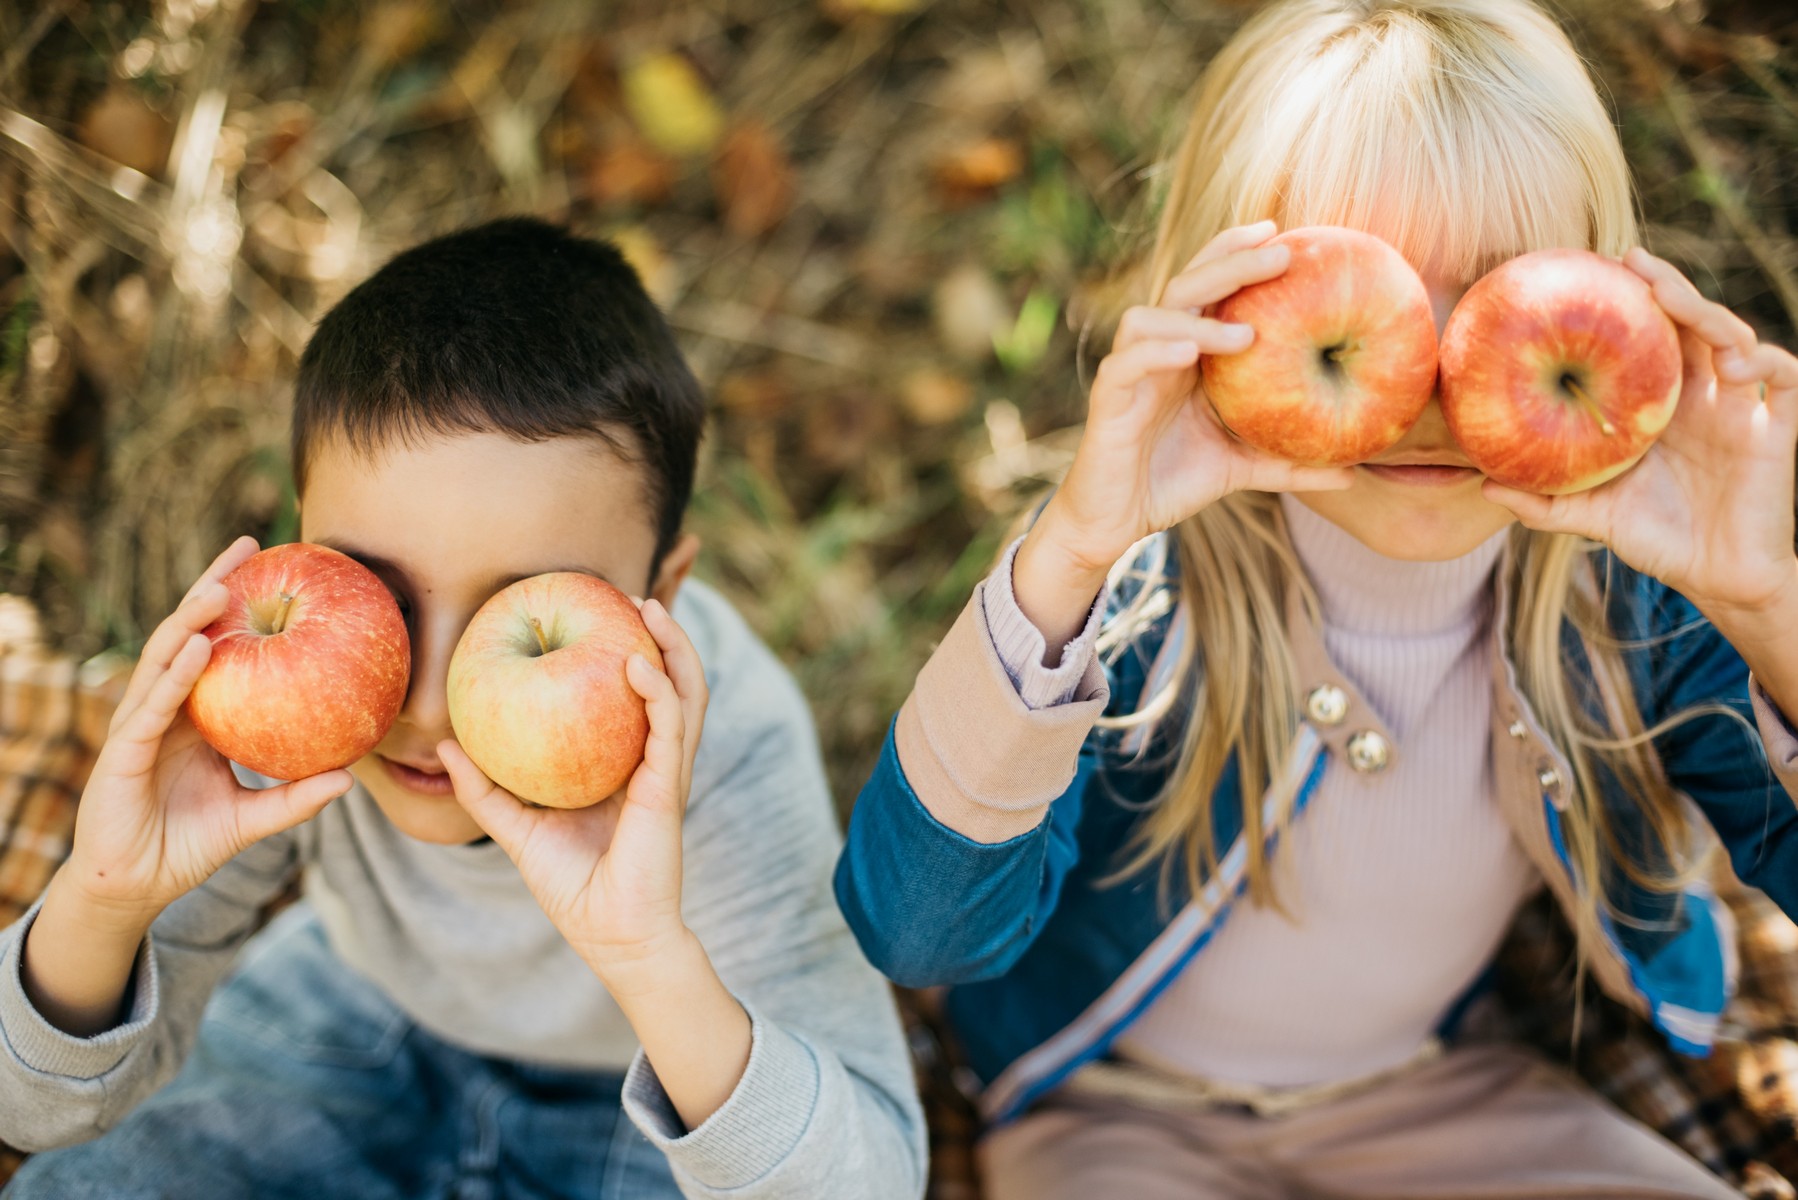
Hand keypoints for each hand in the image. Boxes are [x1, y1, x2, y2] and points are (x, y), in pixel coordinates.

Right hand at [59, 535, 352, 930]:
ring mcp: (139, 727)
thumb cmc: (186, 846)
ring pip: (164, 660)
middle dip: (213, 588)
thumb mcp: (254, 820)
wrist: (134, 889)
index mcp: (193, 716)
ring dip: (191, 621)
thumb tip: (352, 777)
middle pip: (187, 635)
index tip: (274, 565)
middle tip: (248, 546)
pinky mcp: (121, 753)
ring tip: (223, 587)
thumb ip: (295, 798)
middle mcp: (164, 710)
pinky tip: (198, 649)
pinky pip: (152, 708)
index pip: (216, 645)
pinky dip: (175, 676)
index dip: (239, 606)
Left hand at [441, 597, 707, 994]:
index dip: (632, 653)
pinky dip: (658, 692)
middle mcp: (654, 760)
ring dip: (673, 648)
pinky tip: (635, 665)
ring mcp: (665, 771)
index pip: (639, 697)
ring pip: (685, 694)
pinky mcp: (666, 789)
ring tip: (647, 611)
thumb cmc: (572, 886)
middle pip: (673, 682)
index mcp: (627, 764)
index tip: (600, 613)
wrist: (611, 935)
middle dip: (664, 635)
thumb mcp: (517, 829)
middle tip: (631, 596)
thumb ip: (484, 789)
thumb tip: (445, 746)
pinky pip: (669, 728)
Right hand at [1017, 220, 1354, 645]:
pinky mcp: (1107, 399)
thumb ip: (1290, 465)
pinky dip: (1157, 351)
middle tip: (1281, 249)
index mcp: (1187, 353)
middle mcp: (1157, 350)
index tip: (1285, 234)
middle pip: (1187, 284)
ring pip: (1150, 315)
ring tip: (1247, 332)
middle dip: (1232, 261)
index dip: (1237, 252)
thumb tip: (1354, 474)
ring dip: (1199, 316)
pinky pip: (1127, 362)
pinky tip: (1190, 354)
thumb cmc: (1172, 484)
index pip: (1209, 286)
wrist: (1115, 522)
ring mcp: (1130, 371)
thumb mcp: (1241, 470)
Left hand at [1483, 248, 1797, 622]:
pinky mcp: (1778, 427)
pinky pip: (1785, 378)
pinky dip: (1766, 360)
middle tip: (1629, 261)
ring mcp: (1741, 407)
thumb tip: (1484, 485)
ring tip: (1670, 297)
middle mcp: (1700, 396)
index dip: (1627, 304)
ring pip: (1733, 337)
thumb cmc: (1657, 539)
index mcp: (1658, 406)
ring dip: (1706, 312)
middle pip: (1689, 323)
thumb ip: (1544, 503)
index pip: (1646, 340)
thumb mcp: (1593, 517)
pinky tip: (1738, 362)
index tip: (1590, 272)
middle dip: (1664, 286)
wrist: (1717, 578)